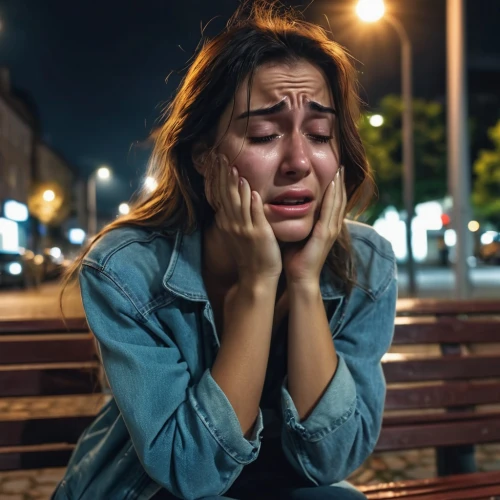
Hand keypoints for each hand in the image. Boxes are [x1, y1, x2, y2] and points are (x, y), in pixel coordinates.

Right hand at [211, 155, 281, 283]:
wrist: (256, 277)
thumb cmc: (250, 255)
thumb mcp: (237, 233)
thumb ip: (235, 216)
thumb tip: (231, 202)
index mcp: (227, 222)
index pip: (219, 194)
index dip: (217, 177)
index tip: (216, 161)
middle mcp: (232, 224)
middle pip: (225, 195)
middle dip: (222, 175)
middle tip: (220, 156)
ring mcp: (244, 229)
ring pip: (237, 202)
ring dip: (235, 184)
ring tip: (233, 167)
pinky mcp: (258, 234)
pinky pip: (254, 215)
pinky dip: (251, 202)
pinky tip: (250, 188)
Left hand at [283, 166, 346, 286]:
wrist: (300, 278)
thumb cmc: (296, 259)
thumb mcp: (298, 235)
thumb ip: (298, 222)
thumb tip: (286, 209)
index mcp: (326, 227)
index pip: (333, 203)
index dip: (335, 188)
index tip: (334, 172)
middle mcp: (332, 227)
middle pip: (339, 199)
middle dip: (340, 182)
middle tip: (340, 165)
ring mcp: (331, 230)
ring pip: (338, 202)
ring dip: (339, 185)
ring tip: (339, 170)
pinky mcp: (325, 234)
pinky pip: (330, 211)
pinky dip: (332, 196)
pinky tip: (332, 184)